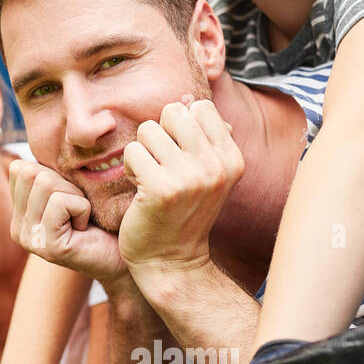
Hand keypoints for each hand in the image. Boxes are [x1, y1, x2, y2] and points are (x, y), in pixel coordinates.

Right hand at [9, 159, 129, 287]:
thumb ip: (46, 175)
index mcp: (18, 214)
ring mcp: (29, 239)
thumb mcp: (69, 191)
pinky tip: (86, 227)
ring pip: (45, 184)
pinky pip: (61, 202)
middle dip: (64, 183)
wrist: (124, 256)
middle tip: (79, 209)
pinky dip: (82, 208)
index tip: (69, 199)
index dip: (53, 175)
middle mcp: (17, 229)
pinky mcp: (47, 246)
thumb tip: (31, 153)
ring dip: (75, 196)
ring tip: (82, 218)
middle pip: (31, 173)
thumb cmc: (101, 220)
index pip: (19, 168)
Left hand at [118, 99, 243, 276]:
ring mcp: (190, 177)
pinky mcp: (160, 189)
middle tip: (160, 164)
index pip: (200, 107)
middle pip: (173, 112)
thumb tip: (190, 101)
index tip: (179, 154)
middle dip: (159, 134)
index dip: (179, 126)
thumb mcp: (209, 175)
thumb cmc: (184, 212)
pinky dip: (130, 169)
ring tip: (151, 178)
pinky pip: (132, 152)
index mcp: (232, 158)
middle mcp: (216, 166)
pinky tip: (140, 190)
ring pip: (148, 130)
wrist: (172, 262)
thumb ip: (205, 138)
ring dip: (142, 152)